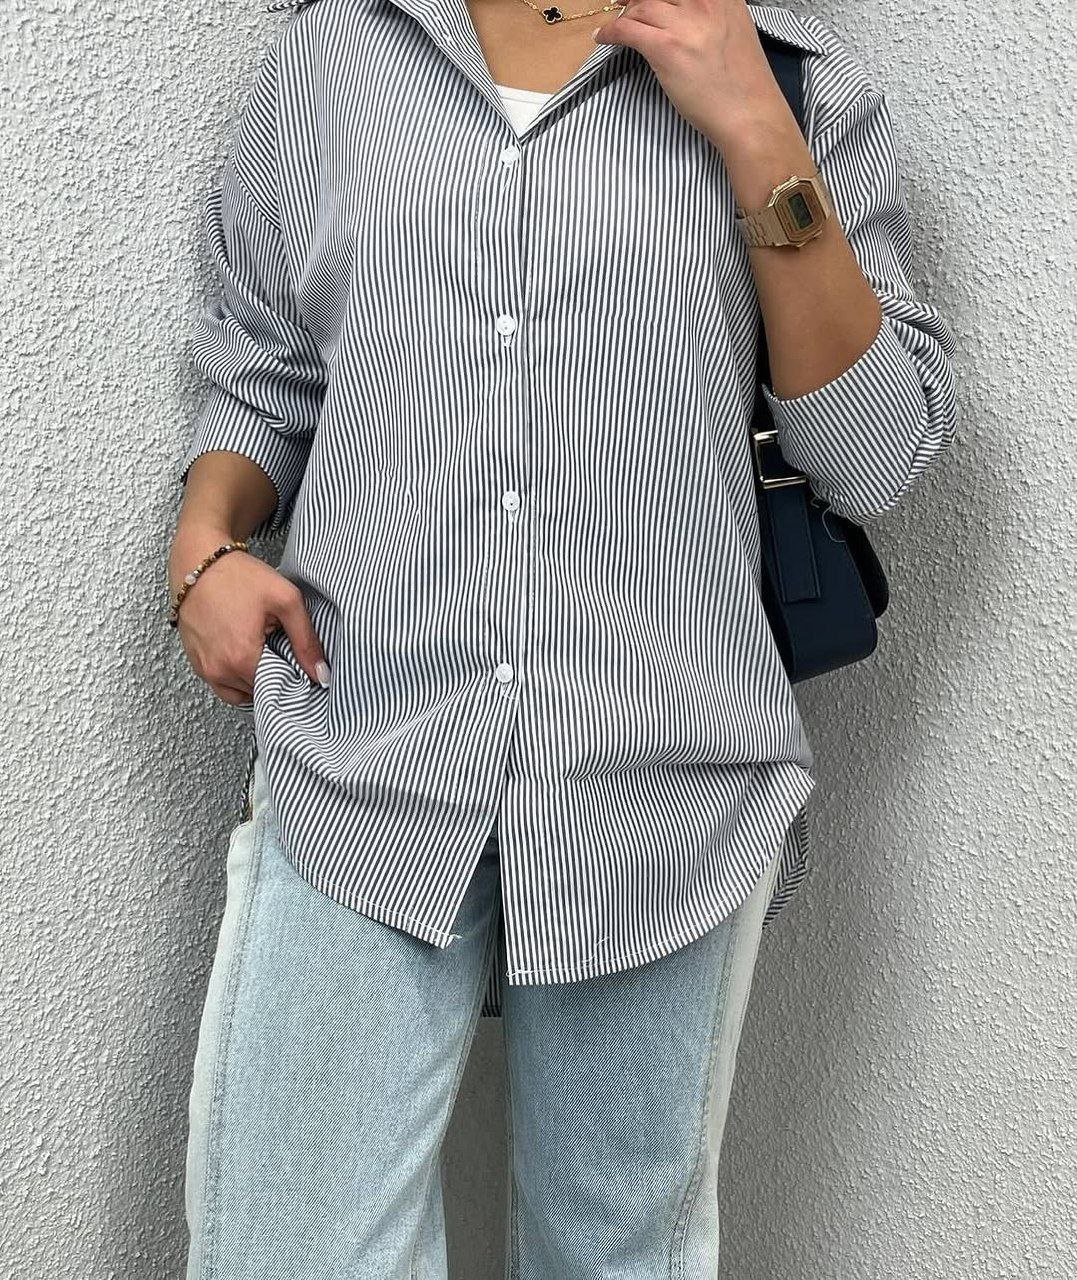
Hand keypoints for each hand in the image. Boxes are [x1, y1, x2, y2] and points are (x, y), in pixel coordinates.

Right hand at [170, 533, 330, 707]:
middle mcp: (218, 670)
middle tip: (281, 649)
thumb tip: (322, 675)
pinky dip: (236, 676)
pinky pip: (222, 684)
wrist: (198, 561)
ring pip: (240, 693)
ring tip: (263, 651)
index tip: (297, 660)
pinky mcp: (195, 663)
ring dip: (255, 679)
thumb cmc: (239, 576)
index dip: (293, 678)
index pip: (278, 690)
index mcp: (242, 658)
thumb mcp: (285, 600)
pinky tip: (246, 652)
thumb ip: (307, 640)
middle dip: (274, 678)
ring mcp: (203, 669)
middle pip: (259, 692)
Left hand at [593, 0, 787, 145]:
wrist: (749, 115)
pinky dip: (610, 31)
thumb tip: (684, 14)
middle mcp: (703, 2)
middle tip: (622, 3)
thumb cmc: (743, 84)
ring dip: (623, 15)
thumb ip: (712, 14)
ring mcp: (684, 24)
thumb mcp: (734, 30)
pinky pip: (626, 30)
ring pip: (640, 6)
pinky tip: (602, 37)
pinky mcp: (666, 48)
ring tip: (617, 26)